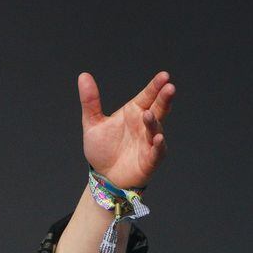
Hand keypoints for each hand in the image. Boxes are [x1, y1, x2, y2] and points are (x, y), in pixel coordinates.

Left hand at [79, 71, 174, 189]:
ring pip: (156, 129)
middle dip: (164, 98)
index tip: (164, 75)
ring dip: (154, 122)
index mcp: (134, 112)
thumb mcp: (92, 124)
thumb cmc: (103, 149)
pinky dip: (158, 145)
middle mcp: (145, 124)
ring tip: (149, 115)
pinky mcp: (150, 159)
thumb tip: (83, 75)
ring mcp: (149, 141)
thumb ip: (90, 101)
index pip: (148, 96)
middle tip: (169, 87)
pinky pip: (157, 151)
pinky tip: (157, 138)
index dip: (155, 86)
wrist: (104, 177)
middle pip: (158, 108)